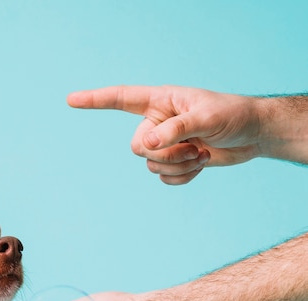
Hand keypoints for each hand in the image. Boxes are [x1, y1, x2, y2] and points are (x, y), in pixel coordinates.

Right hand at [68, 85, 262, 184]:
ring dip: (178, 165)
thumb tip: (146, 146)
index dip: (95, 100)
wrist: (252, 134)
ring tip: (202, 153)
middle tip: (192, 148)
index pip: (121, 99)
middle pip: (137, 147)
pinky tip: (201, 164)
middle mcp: (157, 122)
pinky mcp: (174, 162)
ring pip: (151, 165)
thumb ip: (175, 130)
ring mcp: (164, 143)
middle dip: (164, 154)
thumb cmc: (232, 115)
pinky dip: (182, 176)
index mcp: (160, 101)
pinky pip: (164, 178)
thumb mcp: (206, 118)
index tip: (71, 100)